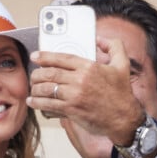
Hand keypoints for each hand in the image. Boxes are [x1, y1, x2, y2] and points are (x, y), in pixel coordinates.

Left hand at [27, 37, 143, 145]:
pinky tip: (33, 102)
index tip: (35, 56)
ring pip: (47, 89)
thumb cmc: (122, 94)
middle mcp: (80, 80)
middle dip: (37, 74)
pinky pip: (49, 105)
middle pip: (50, 73)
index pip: (62, 58)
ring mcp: (74, 96)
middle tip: (33, 75)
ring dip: (35, 88)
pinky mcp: (71, 110)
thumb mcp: (123, 64)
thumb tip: (100, 39)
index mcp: (89, 67)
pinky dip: (38, 103)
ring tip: (32, 89)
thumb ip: (114, 46)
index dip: (45, 56)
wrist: (123, 119)